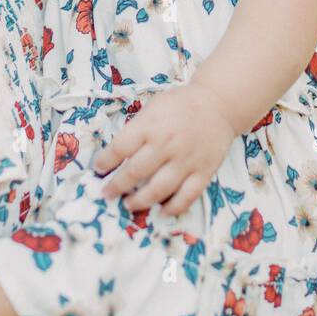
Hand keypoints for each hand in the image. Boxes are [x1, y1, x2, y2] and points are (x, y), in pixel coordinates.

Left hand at [93, 82, 236, 217]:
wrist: (218, 104)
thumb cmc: (180, 104)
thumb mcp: (153, 107)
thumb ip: (137, 129)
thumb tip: (116, 154)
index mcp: (151, 125)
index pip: (120, 148)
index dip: (105, 161)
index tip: (99, 168)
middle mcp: (167, 144)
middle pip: (135, 172)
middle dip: (116, 186)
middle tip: (107, 193)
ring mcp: (186, 160)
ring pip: (158, 189)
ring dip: (139, 201)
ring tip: (128, 204)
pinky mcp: (203, 172)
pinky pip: (186, 197)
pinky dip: (172, 208)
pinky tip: (161, 211)